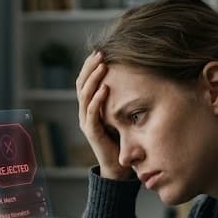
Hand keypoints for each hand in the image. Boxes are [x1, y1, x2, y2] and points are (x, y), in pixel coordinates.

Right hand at [76, 52, 132, 179]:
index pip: (84, 81)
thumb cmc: (123, 138)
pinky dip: (97, 100)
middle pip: (81, 84)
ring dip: (93, 79)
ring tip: (102, 65)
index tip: (100, 51)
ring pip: (84, 95)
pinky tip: (105, 88)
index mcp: (90, 106)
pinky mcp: (92, 132)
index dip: (89, 65)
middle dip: (90, 67)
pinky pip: (92, 113)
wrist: (119, 166)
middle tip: (100, 53)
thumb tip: (135, 76)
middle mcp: (85, 112)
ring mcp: (87, 122)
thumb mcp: (122, 113)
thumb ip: (122, 98)